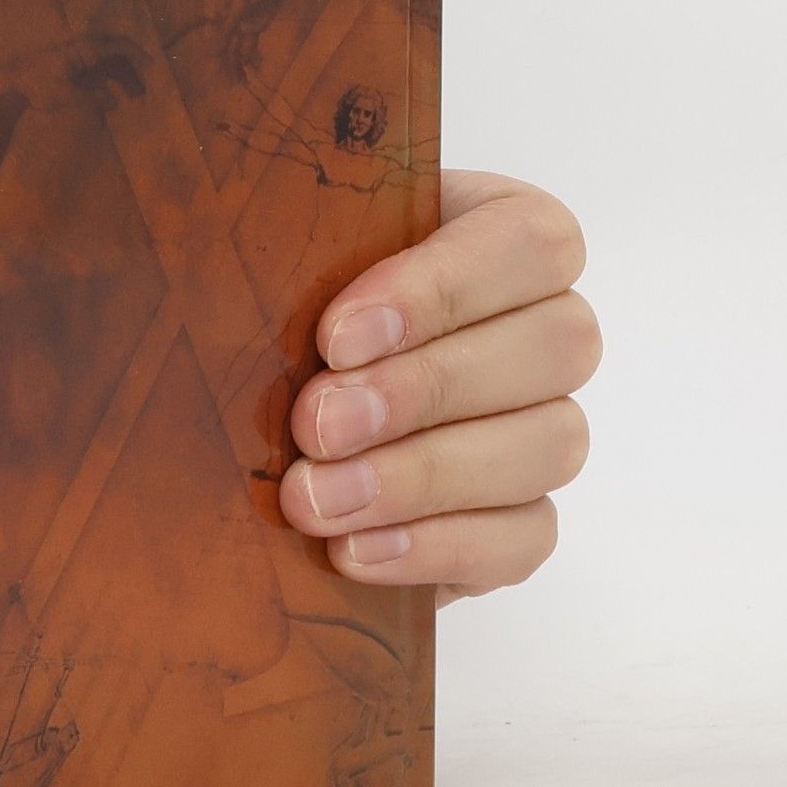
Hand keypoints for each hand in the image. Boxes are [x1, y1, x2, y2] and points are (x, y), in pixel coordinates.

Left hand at [278, 171, 599, 605]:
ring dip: (424, 476)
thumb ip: (284, 243)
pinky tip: (353, 549)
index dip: (441, 288)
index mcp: (498, 237)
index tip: (335, 338)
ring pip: (549, 444)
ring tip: (315, 498)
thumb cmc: (267, 319)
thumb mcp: (272, 264)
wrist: (248, 430)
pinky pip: (526, 537)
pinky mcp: (521, 520)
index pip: (529, 241)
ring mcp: (543, 427)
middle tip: (317, 425)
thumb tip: (230, 237)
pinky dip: (438, 546)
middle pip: (556, 345)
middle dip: (424, 390)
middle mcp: (544, 328)